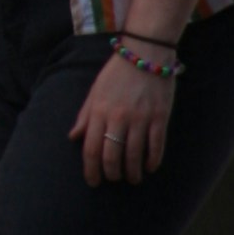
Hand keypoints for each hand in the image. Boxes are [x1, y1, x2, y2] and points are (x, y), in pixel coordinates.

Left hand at [70, 50, 175, 187]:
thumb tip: (73, 138)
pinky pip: (156, 145)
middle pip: (112, 156)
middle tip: (113, 180)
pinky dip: (152, 161)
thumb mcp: (95, 92)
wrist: (145, 53)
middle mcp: (118, 117)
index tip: (93, 182)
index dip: (91, 170)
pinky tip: (149, 168)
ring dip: (132, 172)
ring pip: (134, 155)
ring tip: (132, 179)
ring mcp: (140, 118)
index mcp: (99, 111)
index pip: (91, 149)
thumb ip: (84, 116)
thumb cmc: (117, 73)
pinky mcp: (160, 116)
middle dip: (111, 174)